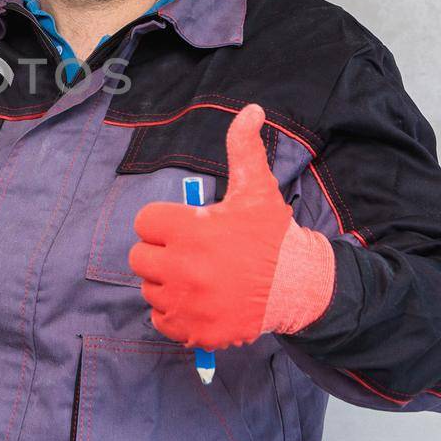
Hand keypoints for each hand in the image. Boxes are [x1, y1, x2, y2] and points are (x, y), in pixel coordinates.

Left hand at [127, 103, 335, 349]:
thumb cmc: (272, 236)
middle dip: (162, 252)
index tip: (187, 226)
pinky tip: (198, 301)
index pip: (146, 223)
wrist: (300, 286)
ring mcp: (187, 303)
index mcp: (189, 231)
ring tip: (199, 277)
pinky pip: (161, 321)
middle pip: (140, 258)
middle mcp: (182, 269)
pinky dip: (175, 314)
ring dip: (168, 283)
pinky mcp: (194, 330)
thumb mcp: (256, 189)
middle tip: (191, 252)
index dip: (165, 223)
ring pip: (150, 290)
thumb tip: (250, 110)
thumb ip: (243, 149)